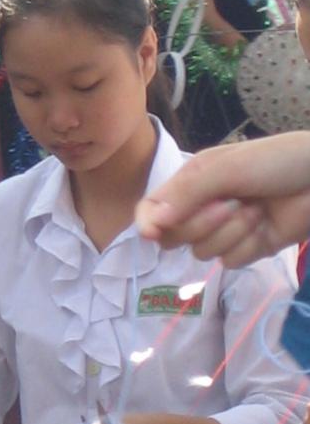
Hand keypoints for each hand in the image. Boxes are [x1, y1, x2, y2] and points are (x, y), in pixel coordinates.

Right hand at [136, 133, 309, 267]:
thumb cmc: (276, 162)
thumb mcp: (227, 168)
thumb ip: (186, 194)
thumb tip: (147, 227)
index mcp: (190, 183)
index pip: (151, 209)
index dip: (147, 223)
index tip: (153, 234)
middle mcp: (200, 208)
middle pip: (173, 236)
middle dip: (202, 223)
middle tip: (231, 204)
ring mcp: (223, 232)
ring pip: (203, 251)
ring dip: (233, 232)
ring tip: (256, 210)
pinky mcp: (245, 250)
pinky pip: (230, 261)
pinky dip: (249, 245)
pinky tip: (265, 226)